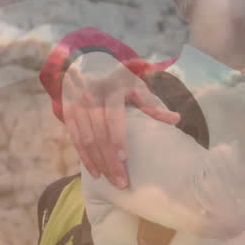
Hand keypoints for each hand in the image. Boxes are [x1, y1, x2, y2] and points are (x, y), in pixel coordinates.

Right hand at [62, 53, 179, 188]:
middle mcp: (92, 96)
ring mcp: (77, 105)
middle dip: (110, 159)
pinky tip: (95, 172)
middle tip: (122, 181)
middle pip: (99, 134)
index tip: (125, 158)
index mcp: (112, 89)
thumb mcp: (136, 86)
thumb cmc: (119, 81)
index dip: (117, 138)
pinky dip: (84, 157)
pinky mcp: (68, 112)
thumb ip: (152, 104)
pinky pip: (75, 139)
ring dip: (97, 162)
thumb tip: (176, 119)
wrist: (88, 64)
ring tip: (111, 181)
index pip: (113, 117)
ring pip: (85, 139)